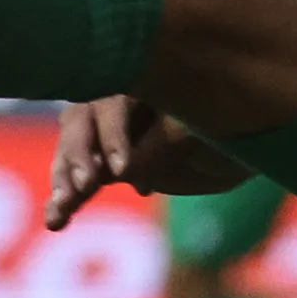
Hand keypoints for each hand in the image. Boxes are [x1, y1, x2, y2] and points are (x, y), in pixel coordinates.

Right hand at [45, 95, 251, 230]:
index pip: (113, 100)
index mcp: (141, 76)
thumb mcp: (206, 131)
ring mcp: (106, 132)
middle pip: (81, 123)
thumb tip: (125, 175)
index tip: (121, 169)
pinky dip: (66, 199)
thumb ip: (164, 145)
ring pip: (73, 152)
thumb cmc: (228, 121)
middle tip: (86, 186)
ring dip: (64, 180)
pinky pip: (79, 179)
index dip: (112, 134)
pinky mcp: (105, 165)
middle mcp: (115, 99)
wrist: (242, 143)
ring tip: (58, 213)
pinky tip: (54, 220)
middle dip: (79, 156)